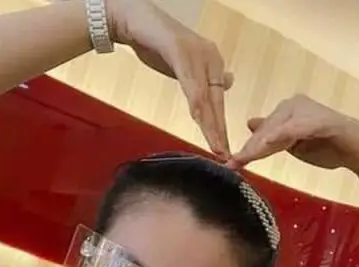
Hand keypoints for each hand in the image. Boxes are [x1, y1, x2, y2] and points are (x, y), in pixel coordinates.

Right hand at [107, 0, 231, 155]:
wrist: (133, 19)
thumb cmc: (158, 45)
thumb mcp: (186, 66)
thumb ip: (203, 79)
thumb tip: (226, 84)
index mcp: (214, 63)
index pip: (219, 102)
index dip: (221, 127)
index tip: (224, 151)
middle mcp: (211, 57)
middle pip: (216, 102)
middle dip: (219, 131)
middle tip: (224, 155)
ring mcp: (197, 53)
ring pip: (205, 97)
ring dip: (209, 124)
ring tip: (215, 146)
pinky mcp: (180, 50)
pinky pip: (190, 83)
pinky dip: (195, 103)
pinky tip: (198, 120)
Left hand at [228, 94, 358, 176]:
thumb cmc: (329, 148)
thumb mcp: (295, 145)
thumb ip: (275, 137)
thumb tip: (251, 125)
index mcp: (287, 111)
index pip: (263, 133)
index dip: (248, 148)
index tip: (231, 163)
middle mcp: (293, 105)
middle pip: (266, 130)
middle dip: (250, 149)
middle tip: (233, 164)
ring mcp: (305, 110)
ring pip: (277, 129)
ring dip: (260, 145)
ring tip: (245, 157)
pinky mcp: (317, 119)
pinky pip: (296, 128)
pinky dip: (282, 135)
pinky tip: (267, 144)